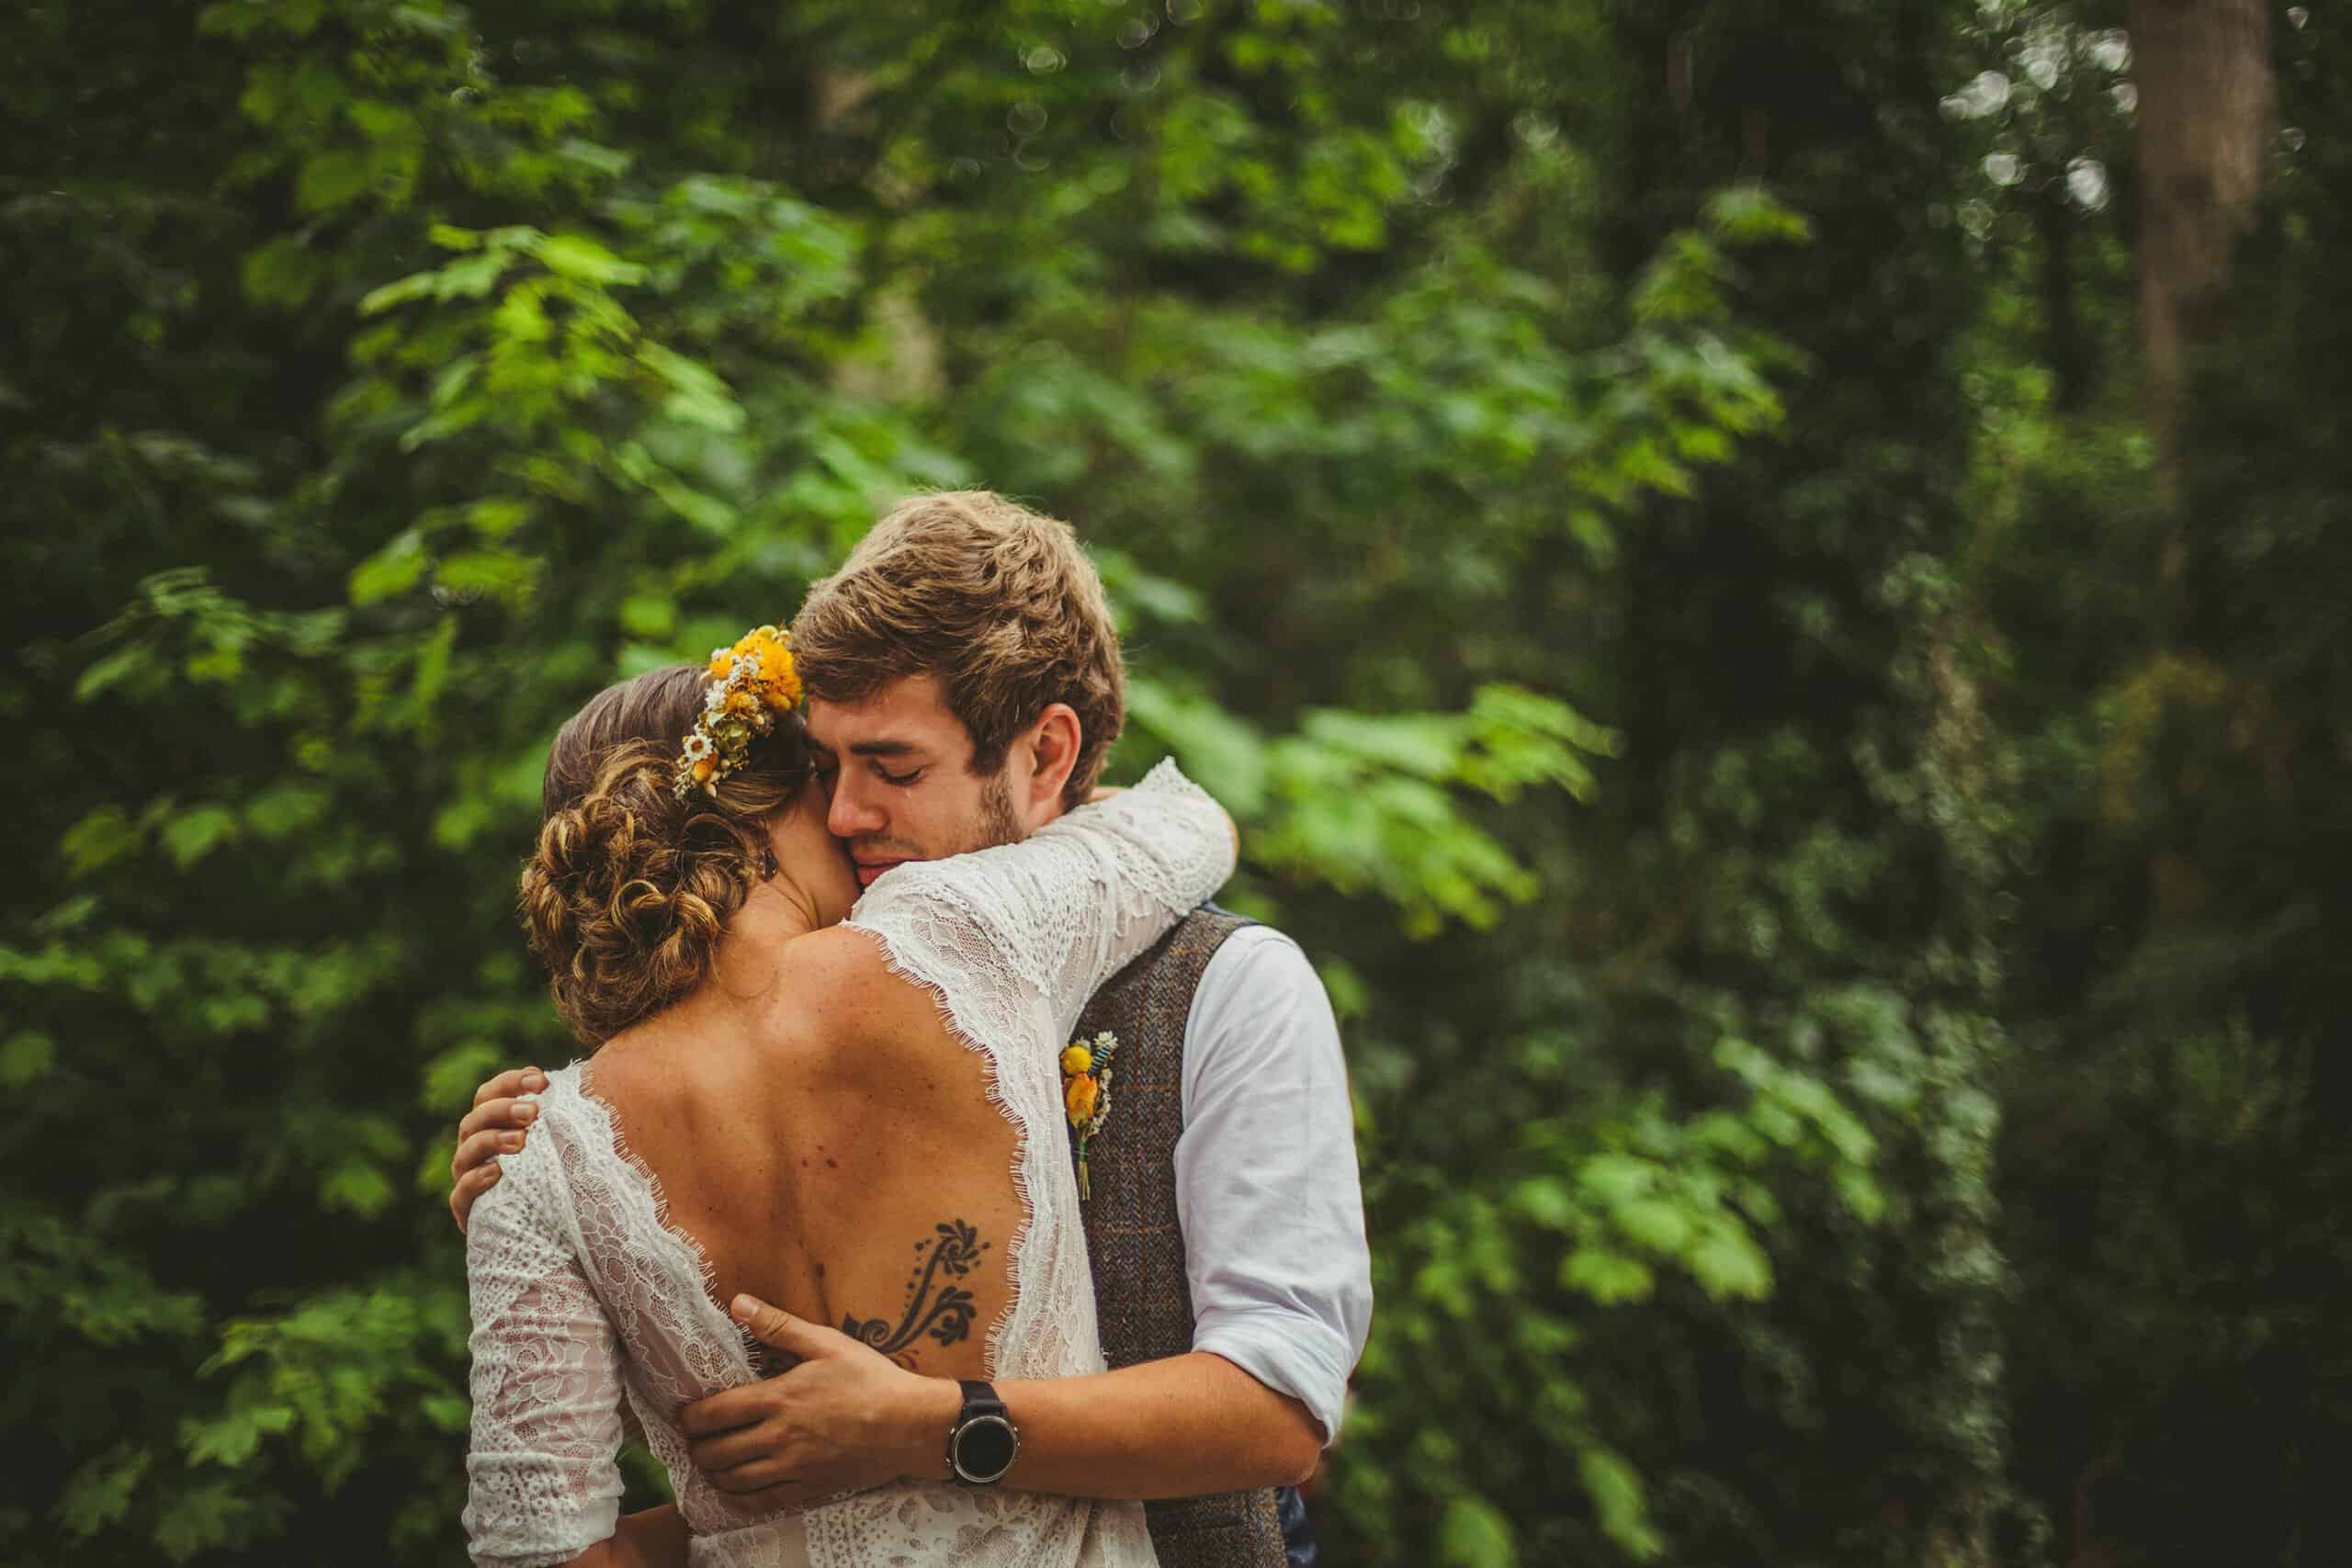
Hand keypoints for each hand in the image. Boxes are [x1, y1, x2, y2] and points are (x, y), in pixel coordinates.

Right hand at [448, 1065, 546, 1233]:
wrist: (552, 1231)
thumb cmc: (559, 1175)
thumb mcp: (561, 1143)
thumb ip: (560, 1116)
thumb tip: (581, 1084)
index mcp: (493, 1125)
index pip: (489, 1094)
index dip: (511, 1083)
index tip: (542, 1081)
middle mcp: (476, 1148)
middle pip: (476, 1119)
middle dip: (503, 1110)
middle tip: (532, 1111)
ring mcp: (468, 1178)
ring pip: (466, 1152)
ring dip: (491, 1141)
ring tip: (521, 1140)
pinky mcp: (468, 1212)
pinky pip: (460, 1195)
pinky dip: (475, 1181)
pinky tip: (496, 1173)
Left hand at [679, 1295, 960, 1496]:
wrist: (910, 1424)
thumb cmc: (870, 1379)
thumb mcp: (827, 1343)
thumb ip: (778, 1325)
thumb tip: (737, 1303)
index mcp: (778, 1398)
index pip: (714, 1414)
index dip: (689, 1417)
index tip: (683, 1413)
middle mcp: (778, 1437)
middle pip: (715, 1451)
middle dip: (695, 1446)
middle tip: (694, 1438)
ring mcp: (792, 1466)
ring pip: (733, 1480)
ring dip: (712, 1472)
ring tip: (709, 1461)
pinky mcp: (808, 1487)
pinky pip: (761, 1501)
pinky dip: (738, 1499)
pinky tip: (733, 1491)